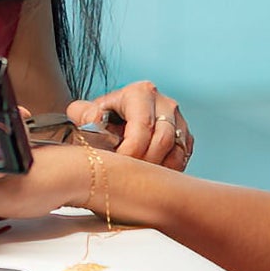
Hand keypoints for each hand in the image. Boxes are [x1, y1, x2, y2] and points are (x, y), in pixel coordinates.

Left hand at [68, 80, 192, 169]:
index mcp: (141, 93)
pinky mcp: (185, 138)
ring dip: (156, 169)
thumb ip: (84, 114)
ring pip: (176, 152)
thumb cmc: (102, 120)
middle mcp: (164, 103)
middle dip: (144, 163)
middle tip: (126, 176)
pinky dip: (167, 171)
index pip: (142, 126)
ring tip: (136, 177)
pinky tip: (149, 175)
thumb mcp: (87, 113)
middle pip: (162, 140)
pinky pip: (182, 159)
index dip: (130, 151)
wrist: (114, 122)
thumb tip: (93, 117)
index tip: (116, 165)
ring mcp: (178, 121)